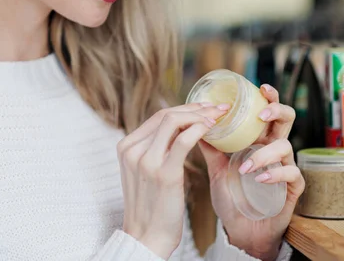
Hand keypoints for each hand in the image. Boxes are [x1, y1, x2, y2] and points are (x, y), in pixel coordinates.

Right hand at [116, 102, 229, 258]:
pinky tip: (211, 129)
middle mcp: (132, 150)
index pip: (157, 116)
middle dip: (195, 107)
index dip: (184, 108)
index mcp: (126, 147)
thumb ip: (154, 150)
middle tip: (216, 108)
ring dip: (199, 115)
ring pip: (174, 121)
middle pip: (166, 115)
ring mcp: (146, 160)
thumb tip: (179, 130)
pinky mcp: (163, 173)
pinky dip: (199, 129)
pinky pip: (183, 141)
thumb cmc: (151, 206)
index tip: (204, 107)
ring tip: (218, 117)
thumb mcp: (144, 172)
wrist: (146, 237)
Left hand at [198, 84, 304, 260]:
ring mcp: (284, 168)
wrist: (239, 230)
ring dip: (263, 154)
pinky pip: (291, 174)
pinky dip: (275, 173)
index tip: (260, 87)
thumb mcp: (217, 168)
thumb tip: (192, 123)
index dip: (268, 98)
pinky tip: (259, 177)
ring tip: (244, 167)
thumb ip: (210, 147)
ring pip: (286, 147)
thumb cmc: (232, 196)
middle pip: (287, 120)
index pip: (266, 113)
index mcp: (257, 141)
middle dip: (277, 111)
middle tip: (261, 114)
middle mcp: (273, 150)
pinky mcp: (291, 189)